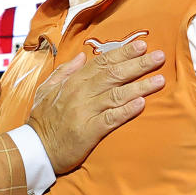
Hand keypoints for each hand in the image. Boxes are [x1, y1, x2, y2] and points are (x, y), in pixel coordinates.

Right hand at [26, 40, 165, 173]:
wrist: (35, 148)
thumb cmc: (43, 119)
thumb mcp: (47, 89)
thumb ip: (65, 71)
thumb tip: (82, 56)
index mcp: (73, 82)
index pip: (101, 63)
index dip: (122, 53)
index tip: (141, 46)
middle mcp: (80, 93)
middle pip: (114, 74)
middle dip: (138, 64)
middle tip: (159, 56)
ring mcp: (85, 112)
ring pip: (117, 94)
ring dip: (140, 86)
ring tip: (160, 80)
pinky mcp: (89, 131)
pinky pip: (111, 118)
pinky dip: (127, 111)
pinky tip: (142, 104)